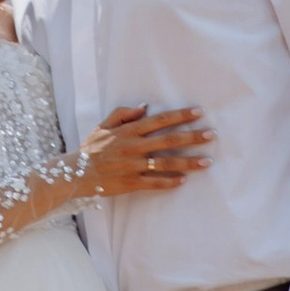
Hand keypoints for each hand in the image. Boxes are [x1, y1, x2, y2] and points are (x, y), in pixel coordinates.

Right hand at [78, 103, 212, 200]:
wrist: (77, 173)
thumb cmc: (92, 148)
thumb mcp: (104, 125)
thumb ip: (124, 113)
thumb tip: (145, 107)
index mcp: (129, 131)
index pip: (160, 120)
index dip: (181, 115)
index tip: (199, 112)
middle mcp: (134, 147)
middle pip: (169, 140)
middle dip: (193, 136)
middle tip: (212, 134)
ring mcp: (133, 166)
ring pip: (166, 163)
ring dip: (189, 162)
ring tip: (208, 161)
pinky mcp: (131, 183)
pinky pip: (154, 183)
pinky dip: (170, 182)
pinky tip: (185, 181)